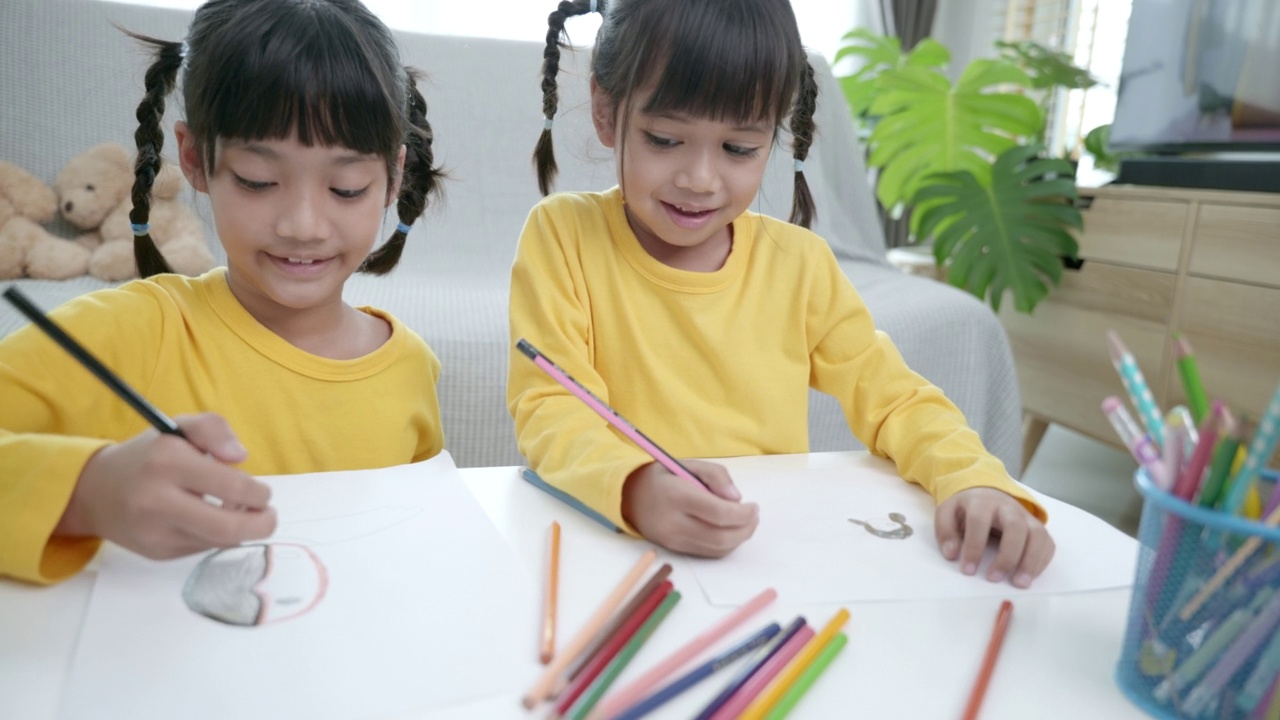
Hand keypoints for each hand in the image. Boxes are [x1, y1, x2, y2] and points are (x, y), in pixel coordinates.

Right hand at [56, 413, 276, 559]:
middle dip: (261, 524)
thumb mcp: (178, 427)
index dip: (259, 493)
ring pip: (218, 541)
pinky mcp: (157, 552)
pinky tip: (209, 520)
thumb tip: (240, 457)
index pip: (232, 486)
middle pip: (228, 527)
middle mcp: (158, 499)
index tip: (262, 492)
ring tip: (238, 512)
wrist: (94, 491)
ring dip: (240, 530)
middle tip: (268, 515)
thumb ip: (214, 429)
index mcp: (167, 462)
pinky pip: (202, 548)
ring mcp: (155, 531)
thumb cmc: (149, 456)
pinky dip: (216, 536)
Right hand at [621, 459, 757, 557]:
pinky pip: (708, 553)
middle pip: (720, 537)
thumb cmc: (664, 477)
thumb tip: (736, 498)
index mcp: (677, 496)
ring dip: (739, 539)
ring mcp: (673, 540)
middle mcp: (674, 523)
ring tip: (746, 523)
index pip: (718, 513)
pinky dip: (726, 545)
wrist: (629, 496)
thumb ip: (716, 475)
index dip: (743, 514)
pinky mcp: (675, 550)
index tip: (753, 506)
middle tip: (753, 516)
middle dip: (745, 529)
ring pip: (717, 549)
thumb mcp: (688, 464)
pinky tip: (730, 532)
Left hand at [935, 487, 1053, 588]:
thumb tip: (952, 554)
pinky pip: (1047, 543)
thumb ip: (945, 531)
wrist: (986, 491)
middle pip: (1015, 527)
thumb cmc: (966, 507)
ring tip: (1020, 583)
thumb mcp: (948, 512)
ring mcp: (1026, 517)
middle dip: (1007, 555)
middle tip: (994, 578)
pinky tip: (1029, 576)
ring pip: (1037, 535)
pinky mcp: (1037, 527)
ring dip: (1031, 561)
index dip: (974, 546)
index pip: (980, 521)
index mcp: (982, 501)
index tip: (968, 570)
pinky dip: (1042, 561)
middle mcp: (1008, 507)